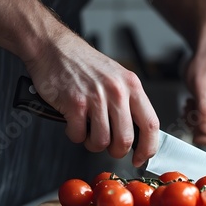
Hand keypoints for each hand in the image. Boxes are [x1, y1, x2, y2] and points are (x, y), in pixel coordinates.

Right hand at [24, 30, 159, 166]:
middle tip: (108, 146)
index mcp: (132, 86)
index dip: (148, 148)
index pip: (150, 125)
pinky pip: (78, 135)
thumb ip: (129, 103)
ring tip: (88, 131)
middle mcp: (117, 92)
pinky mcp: (75, 103)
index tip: (141, 158)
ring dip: (93, 144)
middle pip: (126, 140)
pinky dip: (74, 134)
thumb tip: (138, 135)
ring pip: (102, 142)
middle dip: (116, 151)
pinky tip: (72, 122)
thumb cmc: (85, 65)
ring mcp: (96, 97)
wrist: (54, 48)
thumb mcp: (117, 78)